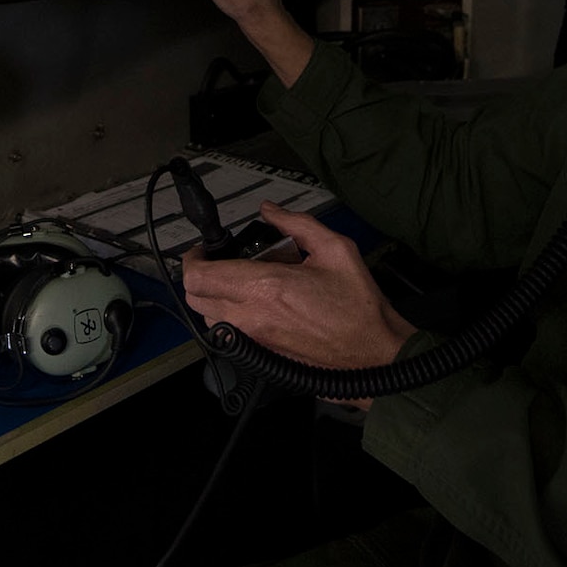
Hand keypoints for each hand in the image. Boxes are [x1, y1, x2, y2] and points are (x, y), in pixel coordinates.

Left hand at [182, 202, 414, 406]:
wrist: (373, 355)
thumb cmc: (359, 307)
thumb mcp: (335, 249)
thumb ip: (297, 224)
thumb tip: (271, 211)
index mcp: (266, 288)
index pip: (200, 277)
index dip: (192, 259)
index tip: (203, 249)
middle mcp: (251, 318)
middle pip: (196, 298)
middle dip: (200, 276)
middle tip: (219, 261)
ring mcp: (254, 340)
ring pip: (208, 318)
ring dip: (214, 297)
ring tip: (241, 281)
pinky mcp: (261, 354)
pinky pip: (228, 333)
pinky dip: (230, 315)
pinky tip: (258, 303)